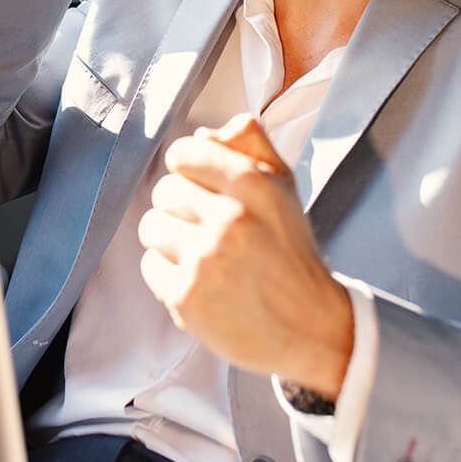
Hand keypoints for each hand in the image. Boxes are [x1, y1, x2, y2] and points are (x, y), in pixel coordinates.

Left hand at [137, 113, 353, 397]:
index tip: (196, 182)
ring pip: (151, 226)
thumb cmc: (293, 254)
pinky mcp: (186, 297)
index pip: (184, 153)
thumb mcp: (285, 191)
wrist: (311, 327)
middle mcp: (228, 219)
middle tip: (203, 225)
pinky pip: (150, 265)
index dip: (186, 167)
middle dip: (178, 206)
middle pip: (163, 190)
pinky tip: (197, 279)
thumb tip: (203, 134)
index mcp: (253, 185)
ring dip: (168, 238)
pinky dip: (167, 273)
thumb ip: (251, 148)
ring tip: (197, 252)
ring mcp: (204, 259)